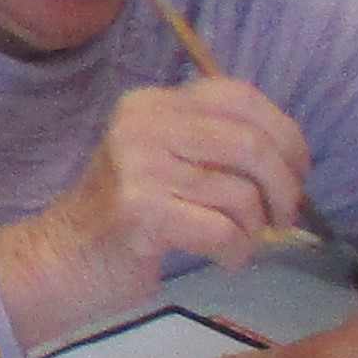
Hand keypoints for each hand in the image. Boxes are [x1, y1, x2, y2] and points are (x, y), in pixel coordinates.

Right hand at [0, 77, 312, 348]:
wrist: (60, 260)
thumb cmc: (125, 214)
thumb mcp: (163, 157)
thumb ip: (214, 143)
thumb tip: (292, 156)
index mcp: (152, 104)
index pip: (241, 97)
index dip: (285, 134)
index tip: (297, 171)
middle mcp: (142, 126)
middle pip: (251, 145)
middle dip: (285, 186)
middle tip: (284, 216)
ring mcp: (138, 168)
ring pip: (241, 194)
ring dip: (257, 227)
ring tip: (241, 241)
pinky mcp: (141, 214)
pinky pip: (223, 230)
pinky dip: (238, 251)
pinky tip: (225, 260)